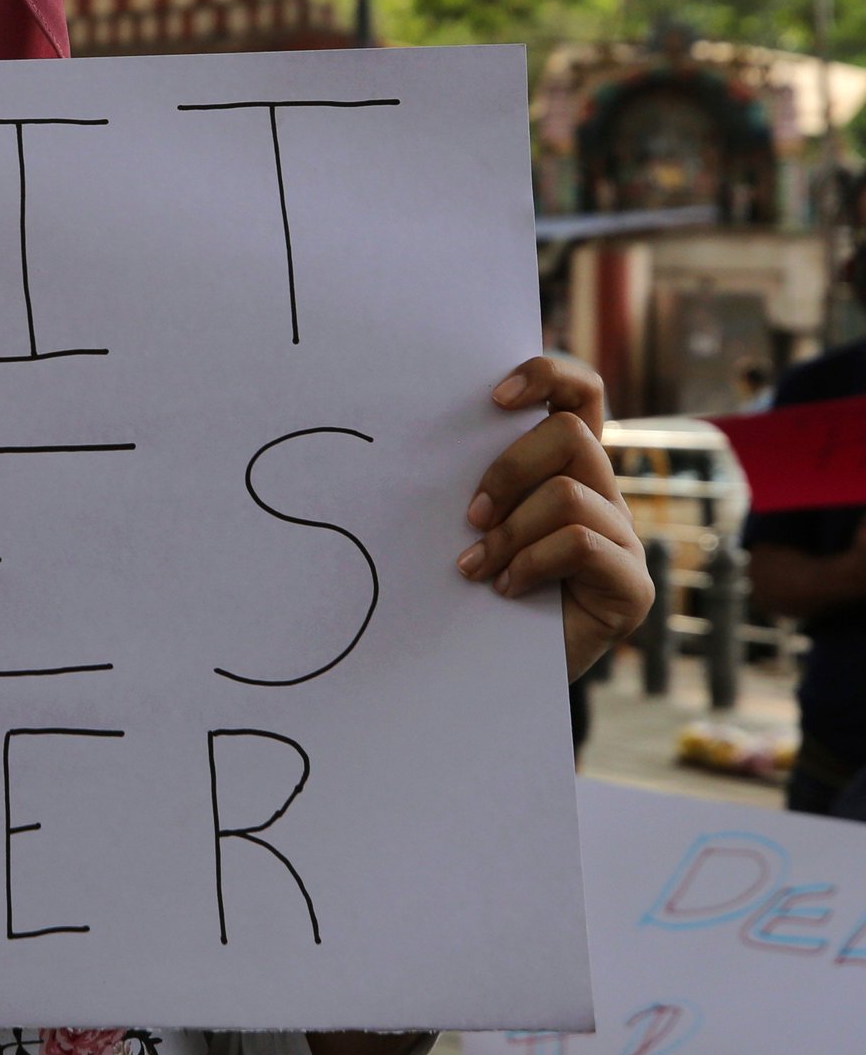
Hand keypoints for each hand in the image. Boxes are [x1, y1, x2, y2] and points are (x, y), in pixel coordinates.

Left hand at [457, 356, 652, 682]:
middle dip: (507, 471)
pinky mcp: (632, 586)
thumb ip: (477, 484)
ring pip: (570, 494)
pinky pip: (579, 543)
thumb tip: (423, 436)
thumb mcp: (472, 528)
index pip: (581, 394)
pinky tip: (507, 590)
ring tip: (477, 568)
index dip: (547, 375)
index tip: (493, 397)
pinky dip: (531, 563)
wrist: (493, 678)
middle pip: (570, 434)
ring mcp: (625, 540)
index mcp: (567, 471)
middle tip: (470, 517)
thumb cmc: (475, 596)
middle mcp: (605, 496)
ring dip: (511, 532)